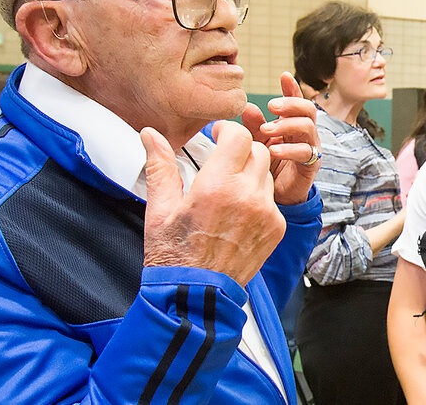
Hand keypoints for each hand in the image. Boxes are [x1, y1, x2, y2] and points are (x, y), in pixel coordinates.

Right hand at [140, 122, 285, 284]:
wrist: (195, 295)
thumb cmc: (173, 254)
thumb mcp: (160, 208)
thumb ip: (160, 166)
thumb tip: (150, 135)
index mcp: (218, 186)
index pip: (239, 136)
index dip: (228, 129)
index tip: (218, 133)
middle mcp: (247, 196)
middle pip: (258, 151)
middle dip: (240, 149)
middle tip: (223, 159)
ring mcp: (266, 213)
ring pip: (266, 175)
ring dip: (250, 173)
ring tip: (228, 188)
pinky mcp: (275, 228)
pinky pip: (272, 200)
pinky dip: (258, 198)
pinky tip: (238, 211)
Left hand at [241, 72, 319, 204]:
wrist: (276, 196)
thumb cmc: (269, 165)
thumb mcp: (258, 142)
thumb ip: (254, 125)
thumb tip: (247, 106)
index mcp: (293, 124)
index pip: (296, 101)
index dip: (292, 88)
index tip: (283, 76)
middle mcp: (305, 133)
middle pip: (308, 110)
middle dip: (290, 104)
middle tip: (271, 106)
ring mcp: (310, 148)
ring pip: (308, 127)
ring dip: (287, 125)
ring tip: (267, 130)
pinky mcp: (310, 166)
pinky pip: (305, 153)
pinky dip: (288, 149)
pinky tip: (273, 150)